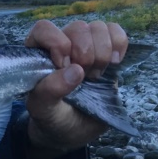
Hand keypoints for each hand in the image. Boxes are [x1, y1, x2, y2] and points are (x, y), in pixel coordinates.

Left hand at [24, 19, 128, 158]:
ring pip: (98, 27)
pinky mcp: (107, 51)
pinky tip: (114, 63)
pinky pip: (116, 31)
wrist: (74, 131)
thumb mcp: (43, 110)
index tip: (64, 66)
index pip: (44, 28)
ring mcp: (85, 46)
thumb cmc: (53, 118)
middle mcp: (61, 44)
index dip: (58, 43)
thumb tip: (75, 70)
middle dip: (85, 54)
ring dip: (102, 53)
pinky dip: (119, 44)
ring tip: (95, 76)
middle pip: (77, 28)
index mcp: (38, 53)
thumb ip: (50, 91)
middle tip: (83, 78)